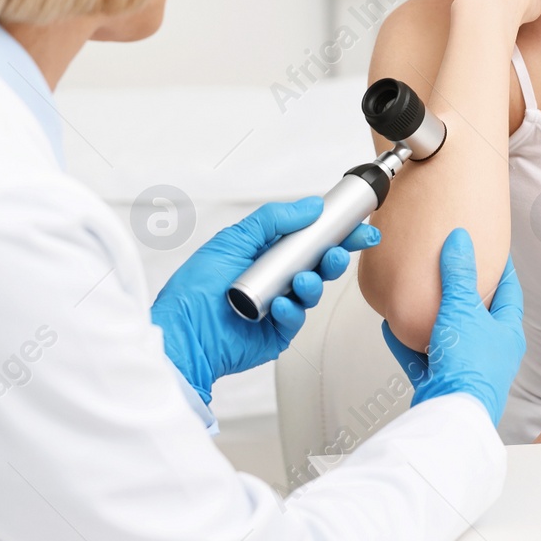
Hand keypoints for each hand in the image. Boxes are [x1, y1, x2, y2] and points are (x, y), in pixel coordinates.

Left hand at [151, 196, 379, 404]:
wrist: (182, 334)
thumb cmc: (195, 289)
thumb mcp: (233, 240)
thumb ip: (273, 220)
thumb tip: (309, 207)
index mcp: (266, 253)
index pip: (308, 239)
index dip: (335, 233)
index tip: (357, 227)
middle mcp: (275, 277)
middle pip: (317, 264)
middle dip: (333, 257)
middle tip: (338, 253)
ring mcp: (277, 305)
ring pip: (311, 291)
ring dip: (312, 283)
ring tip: (301, 282)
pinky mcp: (277, 332)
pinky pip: (295, 318)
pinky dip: (291, 311)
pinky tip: (279, 307)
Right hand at [380, 227, 525, 426]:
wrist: (451, 412)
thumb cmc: (468, 366)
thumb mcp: (463, 309)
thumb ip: (459, 273)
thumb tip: (460, 240)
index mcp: (507, 332)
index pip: (509, 290)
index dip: (501, 268)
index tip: (493, 249)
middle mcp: (491, 351)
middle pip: (477, 313)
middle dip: (462, 293)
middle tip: (451, 270)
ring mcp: (466, 368)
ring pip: (449, 336)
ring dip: (432, 318)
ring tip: (418, 298)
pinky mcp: (442, 382)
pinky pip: (423, 357)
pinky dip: (409, 343)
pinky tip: (394, 329)